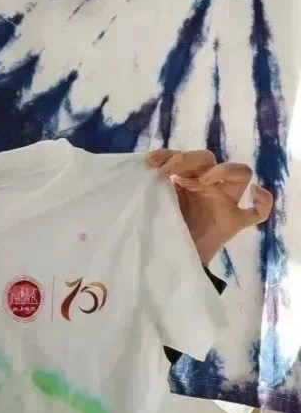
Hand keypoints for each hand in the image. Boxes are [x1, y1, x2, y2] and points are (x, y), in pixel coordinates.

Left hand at [147, 149, 272, 264]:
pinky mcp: (234, 222)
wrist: (171, 258)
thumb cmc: (163, 227)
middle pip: (209, 158)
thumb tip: (149, 167)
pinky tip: (255, 193)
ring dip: (222, 170)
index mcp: (187, 179)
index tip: (152, 163)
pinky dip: (263, 201)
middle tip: (168, 171)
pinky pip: (258, 212)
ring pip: (240, 173)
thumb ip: (156, 186)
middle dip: (188, 159)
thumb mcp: (156, 202)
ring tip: (203, 180)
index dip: (170, 154)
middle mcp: (208, 185)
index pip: (184, 156)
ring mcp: (225, 202)